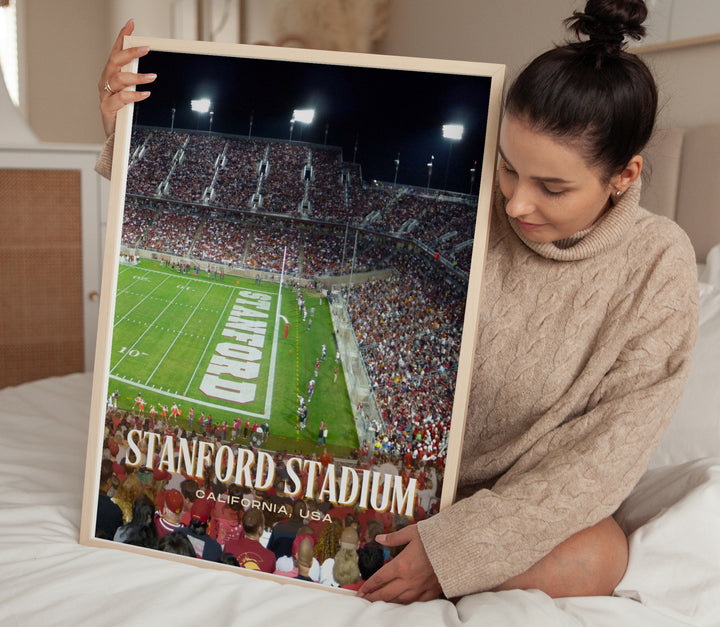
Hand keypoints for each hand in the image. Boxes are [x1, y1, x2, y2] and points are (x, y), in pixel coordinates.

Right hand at [98, 19, 155, 136]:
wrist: (116, 137)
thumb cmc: (124, 112)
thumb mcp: (131, 92)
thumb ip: (137, 79)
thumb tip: (154, 70)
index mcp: (111, 74)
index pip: (116, 51)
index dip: (122, 37)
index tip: (131, 24)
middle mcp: (106, 81)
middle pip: (115, 62)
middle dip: (130, 53)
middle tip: (146, 48)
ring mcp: (105, 94)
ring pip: (118, 79)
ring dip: (136, 76)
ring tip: (152, 77)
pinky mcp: (107, 109)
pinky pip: (120, 99)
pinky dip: (134, 95)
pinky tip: (145, 94)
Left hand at [357, 525, 442, 603]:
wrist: (457, 548)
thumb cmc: (435, 538)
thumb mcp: (412, 532)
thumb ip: (394, 537)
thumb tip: (379, 538)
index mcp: (401, 565)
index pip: (380, 578)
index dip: (368, 585)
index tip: (360, 590)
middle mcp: (409, 579)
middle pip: (386, 593)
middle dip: (373, 597)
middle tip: (364, 600)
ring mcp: (421, 587)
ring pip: (400, 601)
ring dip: (388, 603)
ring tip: (380, 603)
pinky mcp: (432, 591)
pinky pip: (416, 602)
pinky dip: (407, 604)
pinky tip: (403, 604)